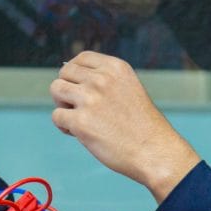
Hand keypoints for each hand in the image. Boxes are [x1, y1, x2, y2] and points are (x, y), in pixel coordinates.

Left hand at [50, 52, 200, 200]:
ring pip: (56, 90)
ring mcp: (90, 99)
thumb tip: (70, 79)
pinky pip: (57, 117)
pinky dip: (64, 127)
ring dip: (62, 105)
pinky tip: (79, 134)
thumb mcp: (130, 89)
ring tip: (78, 119)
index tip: (79, 88)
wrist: (155, 152)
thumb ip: (106, 81)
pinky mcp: (81, 122)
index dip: (75, 73)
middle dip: (67, 89)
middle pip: (64, 73)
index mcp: (116, 68)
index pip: (82, 58)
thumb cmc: (143, 126)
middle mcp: (102, 79)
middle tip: (79, 108)